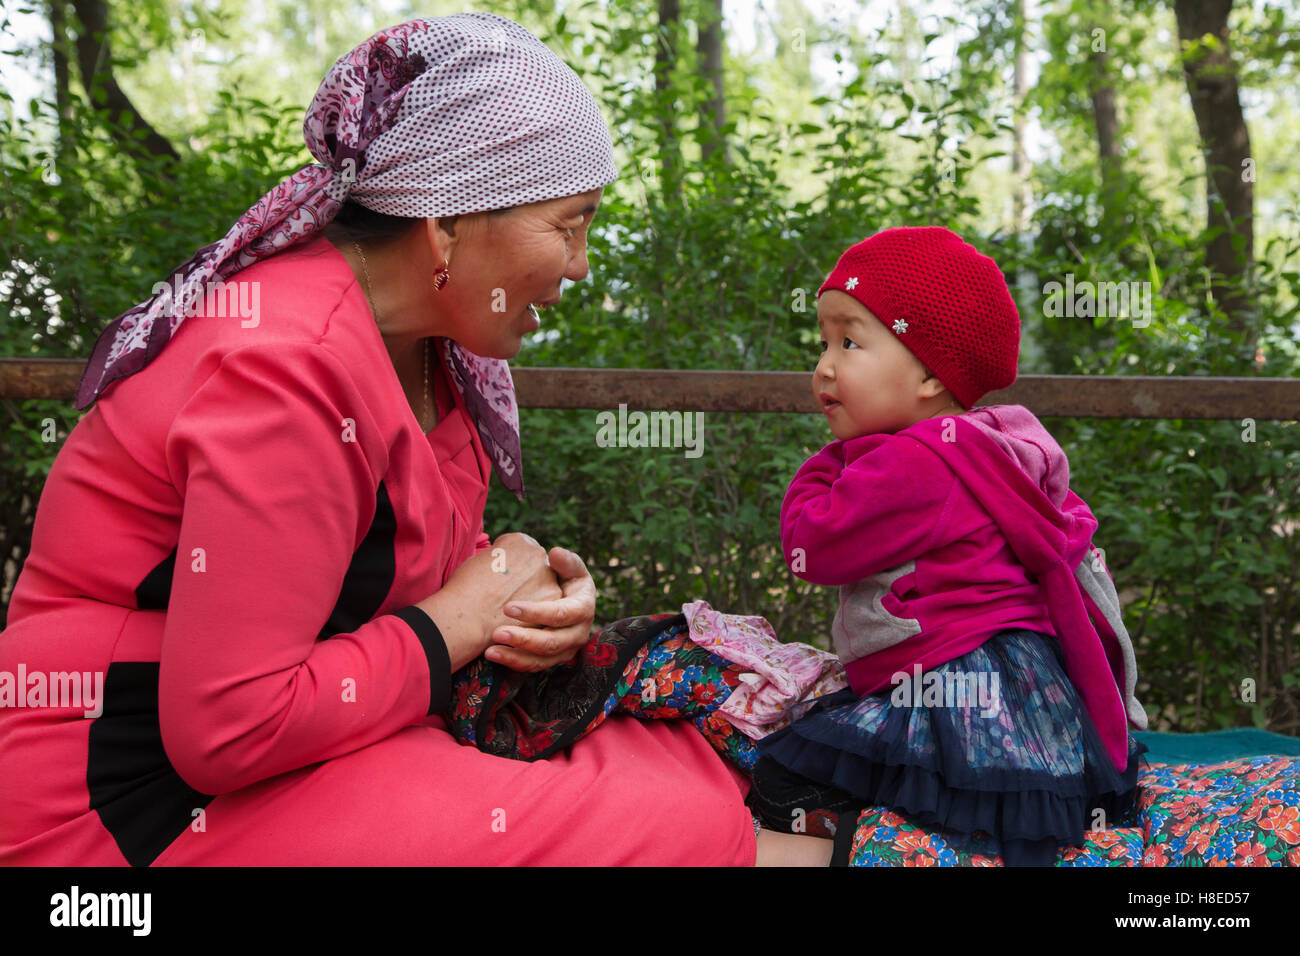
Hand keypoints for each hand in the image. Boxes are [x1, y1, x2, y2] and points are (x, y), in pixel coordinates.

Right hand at [417, 532, 557, 671]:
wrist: (466, 618)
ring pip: (543, 585)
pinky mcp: (552, 603)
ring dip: (531, 593)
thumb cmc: (464, 589)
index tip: (494, 575)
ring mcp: (548, 578)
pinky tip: (515, 616)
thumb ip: (500, 556)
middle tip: (502, 591)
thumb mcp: (480, 558)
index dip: (506, 564)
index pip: (521, 550)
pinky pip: (545, 605)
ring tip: (505, 605)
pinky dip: (533, 612)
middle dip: (524, 577)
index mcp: (520, 540)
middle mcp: (539, 554)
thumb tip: (507, 562)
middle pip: (536, 565)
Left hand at [485, 546, 596, 672]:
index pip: (561, 614)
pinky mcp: (554, 659)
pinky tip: (494, 656)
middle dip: (523, 639)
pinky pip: (534, 666)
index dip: (536, 612)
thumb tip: (555, 554)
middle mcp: (579, 632)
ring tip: (490, 650)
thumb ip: (565, 561)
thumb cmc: (563, 576)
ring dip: (516, 656)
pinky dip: (514, 662)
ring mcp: (567, 649)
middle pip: (552, 642)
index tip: (508, 608)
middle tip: (496, 633)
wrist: (564, 596)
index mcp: (583, 607)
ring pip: (542, 659)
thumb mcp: (570, 566)